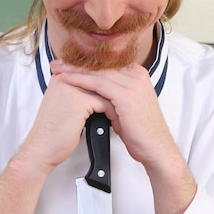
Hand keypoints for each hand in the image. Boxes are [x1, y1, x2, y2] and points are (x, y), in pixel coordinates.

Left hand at [50, 60, 196, 213]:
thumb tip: (97, 96)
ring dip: (74, 70)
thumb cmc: (142, 134)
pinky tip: (66, 80)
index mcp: (137, 76)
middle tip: (57, 63)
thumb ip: (114, 97)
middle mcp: (137, 76)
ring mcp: (133, 84)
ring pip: (97, 73)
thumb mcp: (126, 109)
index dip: (84, 64)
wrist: (156, 149)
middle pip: (100, 66)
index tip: (66, 64)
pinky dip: (80, 80)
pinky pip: (98, 84)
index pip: (106, 65)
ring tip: (57, 69)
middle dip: (76, 64)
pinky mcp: (127, 95)